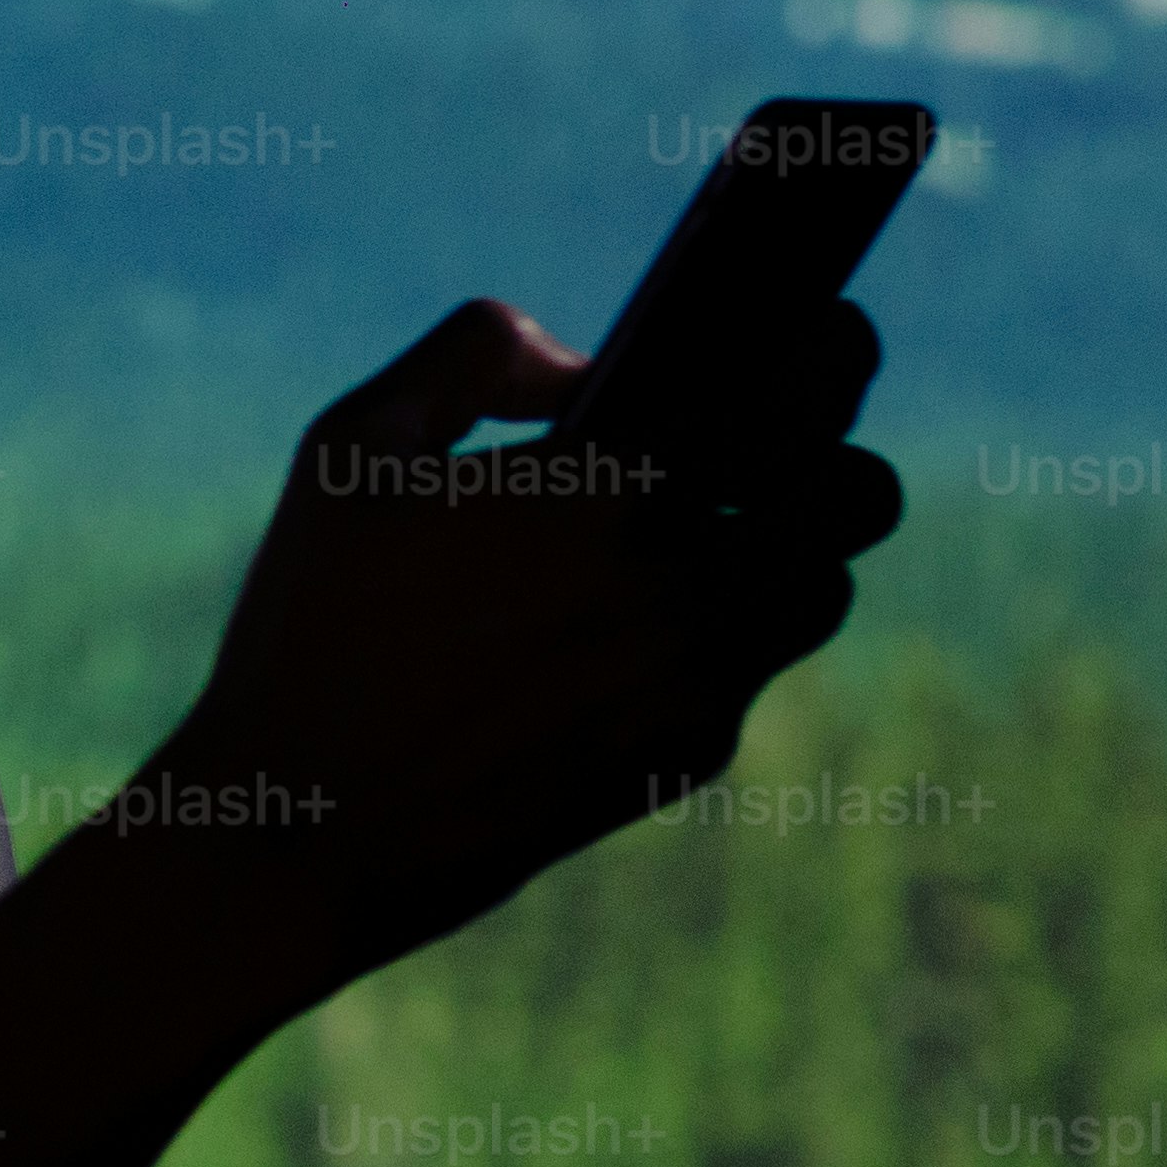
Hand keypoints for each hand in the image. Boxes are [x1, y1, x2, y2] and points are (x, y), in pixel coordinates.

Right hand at [143, 292, 899, 987]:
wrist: (303, 832)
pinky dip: (706, 644)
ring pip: (824, 589)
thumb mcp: (351, 447)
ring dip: (782, 553)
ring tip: (689, 545)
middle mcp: (688, 585)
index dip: (833, 346)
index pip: (815, 387)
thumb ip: (475, 356)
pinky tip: (605, 644)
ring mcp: (698, 682)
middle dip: (830, 455)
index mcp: (614, 486)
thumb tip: (582, 369)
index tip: (815, 333)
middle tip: (755, 450)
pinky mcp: (687, 758)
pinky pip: (745, 674)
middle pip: (864, 495)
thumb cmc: (313, 626)